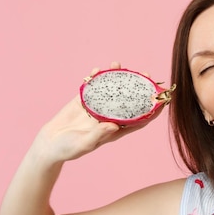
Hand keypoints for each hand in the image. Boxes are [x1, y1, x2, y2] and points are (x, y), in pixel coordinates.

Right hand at [33, 62, 154, 163]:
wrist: (49, 144)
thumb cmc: (69, 149)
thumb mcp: (84, 144)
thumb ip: (98, 135)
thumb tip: (113, 125)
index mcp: (115, 130)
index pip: (139, 120)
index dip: (153, 111)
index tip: (163, 100)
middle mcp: (109, 117)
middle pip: (129, 101)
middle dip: (139, 87)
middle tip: (146, 74)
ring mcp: (97, 107)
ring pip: (111, 90)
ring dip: (116, 77)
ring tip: (118, 65)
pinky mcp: (83, 101)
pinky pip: (92, 87)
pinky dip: (95, 78)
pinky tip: (97, 70)